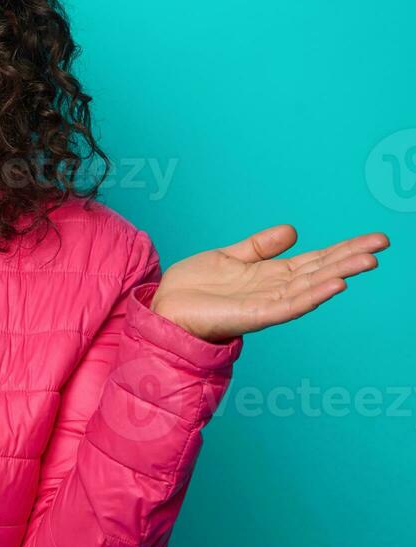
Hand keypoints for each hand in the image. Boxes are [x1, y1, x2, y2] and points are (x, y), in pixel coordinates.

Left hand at [149, 225, 389, 342]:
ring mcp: (269, 302)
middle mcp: (276, 288)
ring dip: (340, 273)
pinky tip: (335, 285)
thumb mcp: (229, 256)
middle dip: (350, 257)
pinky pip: (292, 306)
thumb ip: (260, 246)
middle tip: (381, 243)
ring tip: (367, 260)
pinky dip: (314, 295)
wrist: (165, 308)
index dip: (344, 248)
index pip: (316, 259)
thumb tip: (293, 230)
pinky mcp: (256, 315)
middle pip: (321, 270)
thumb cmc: (194, 287)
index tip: (374, 238)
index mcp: (272, 274)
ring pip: (313, 286)